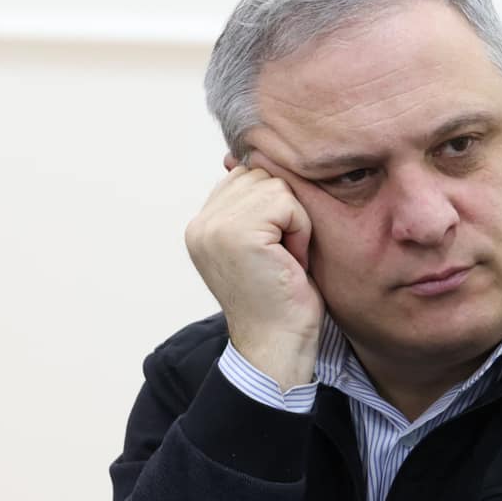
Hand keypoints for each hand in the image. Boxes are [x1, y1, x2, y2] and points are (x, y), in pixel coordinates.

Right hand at [183, 153, 323, 389]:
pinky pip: (287, 204)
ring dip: (295, 222)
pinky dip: (301, 231)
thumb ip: (251, 206)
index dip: (275, 206)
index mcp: (202, 226)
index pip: (245, 178)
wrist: (278, 343)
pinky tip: (291, 261)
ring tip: (286, 258)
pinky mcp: (237, 234)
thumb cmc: (281, 297)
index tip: (276, 247)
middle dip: (286, 212)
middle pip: (261, 177)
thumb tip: (244, 157)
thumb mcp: (262, 245)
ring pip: (276, 187)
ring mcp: (214, 228)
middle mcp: (200, 224)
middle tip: (284, 255)